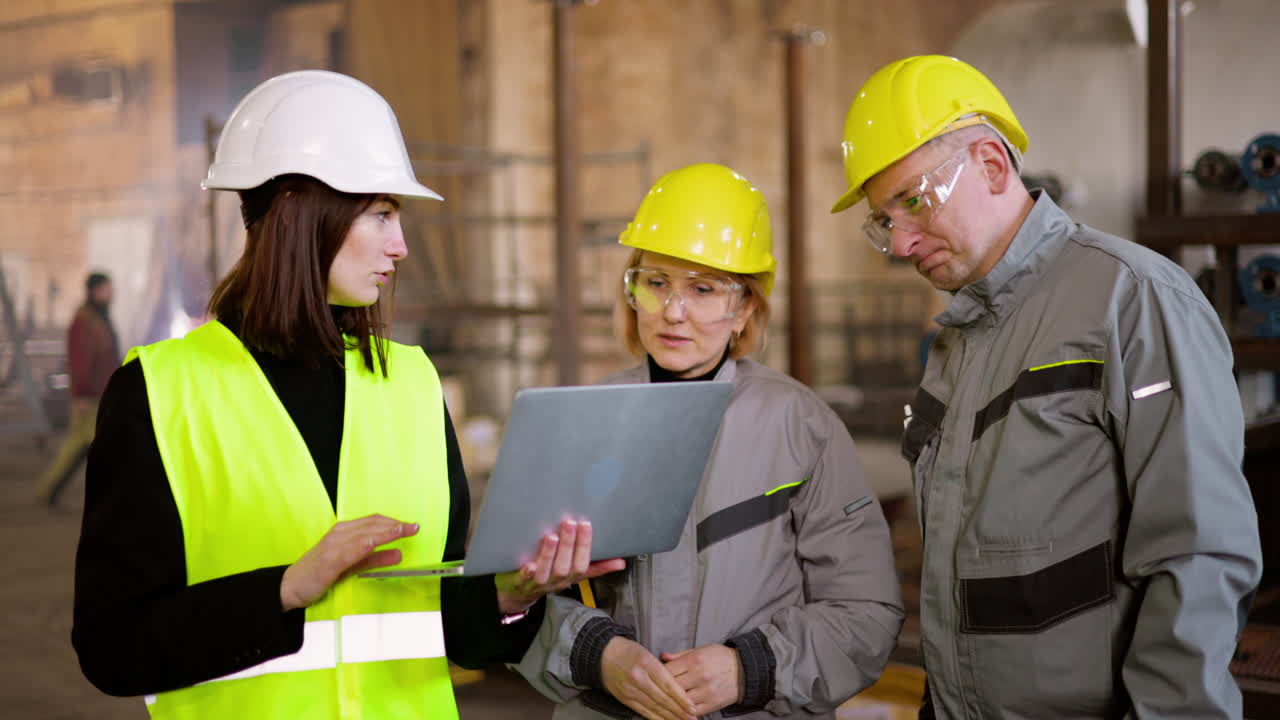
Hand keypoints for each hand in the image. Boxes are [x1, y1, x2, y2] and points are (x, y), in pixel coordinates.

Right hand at [280, 514, 417, 610]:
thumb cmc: (320, 573)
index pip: (374, 521)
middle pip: (372, 525)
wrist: (290, 586)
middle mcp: (339, 534)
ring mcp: (333, 546)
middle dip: (395, 525)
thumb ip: (374, 559)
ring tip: (404, 531)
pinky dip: (364, 545)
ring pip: (364, 534)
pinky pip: (350, 550)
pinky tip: (376, 542)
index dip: (394, 522)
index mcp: (345, 531)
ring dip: (385, 531)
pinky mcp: (328, 560)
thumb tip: (399, 554)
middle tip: (415, 527)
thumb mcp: (352, 565)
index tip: (412, 525)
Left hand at [494, 518, 625, 614]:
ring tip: (552, 537)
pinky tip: (528, 564)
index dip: (585, 546)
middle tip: (570, 523)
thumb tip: (620, 563)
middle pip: (566, 566)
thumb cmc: (551, 578)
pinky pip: (524, 580)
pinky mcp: (521, 582)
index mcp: (571, 577)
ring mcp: (539, 582)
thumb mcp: (575, 574)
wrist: (521, 594)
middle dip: (569, 545)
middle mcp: (556, 580)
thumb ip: (596, 567)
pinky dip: (527, 572)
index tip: (586, 525)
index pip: (583, 564)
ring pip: (546, 572)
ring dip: (550, 555)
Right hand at [602, 637, 697, 719]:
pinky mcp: (625, 699)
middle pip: (662, 699)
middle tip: (692, 718)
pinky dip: (656, 718)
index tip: (693, 707)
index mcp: (647, 663)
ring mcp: (630, 690)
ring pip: (654, 707)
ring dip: (670, 717)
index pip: (668, 684)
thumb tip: (679, 686)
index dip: (682, 698)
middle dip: (679, 711)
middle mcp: (638, 678)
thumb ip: (662, 668)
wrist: (603, 655)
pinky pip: (643, 711)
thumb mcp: (647, 653)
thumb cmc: (629, 651)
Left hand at [661, 644, 743, 716]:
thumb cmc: (720, 658)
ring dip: (672, 702)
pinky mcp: (712, 704)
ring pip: (680, 701)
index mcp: (694, 660)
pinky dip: (684, 712)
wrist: (745, 670)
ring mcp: (706, 691)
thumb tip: (662, 656)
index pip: (668, 670)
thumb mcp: (700, 650)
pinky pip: (692, 712)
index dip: (658, 675)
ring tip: (665, 701)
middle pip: (672, 686)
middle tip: (656, 690)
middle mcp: (699, 675)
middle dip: (662, 689)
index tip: (654, 677)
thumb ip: (680, 655)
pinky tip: (678, 710)